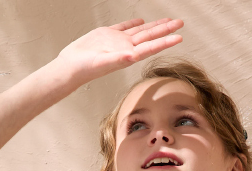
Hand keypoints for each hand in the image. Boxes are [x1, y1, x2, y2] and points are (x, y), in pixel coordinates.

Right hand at [56, 18, 183, 83]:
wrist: (71, 66)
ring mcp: (118, 41)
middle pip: (151, 37)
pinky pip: (125, 27)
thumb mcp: (103, 63)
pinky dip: (134, 23)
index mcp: (128, 55)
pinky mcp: (108, 35)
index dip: (166, 42)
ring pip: (141, 31)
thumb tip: (132, 56)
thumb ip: (119, 59)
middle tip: (180, 23)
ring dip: (155, 26)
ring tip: (168, 22)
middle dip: (166, 30)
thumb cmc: (86, 68)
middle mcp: (126, 48)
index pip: (151, 47)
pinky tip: (141, 21)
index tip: (179, 37)